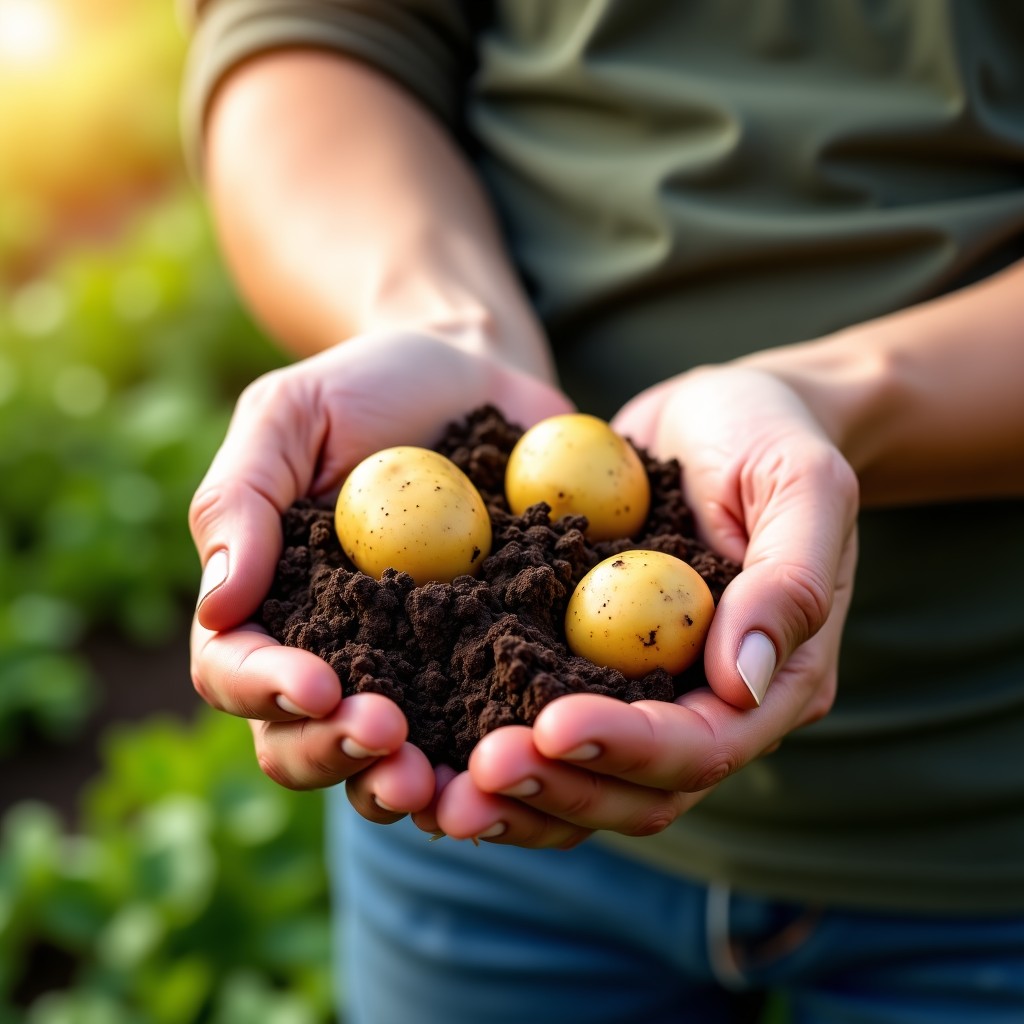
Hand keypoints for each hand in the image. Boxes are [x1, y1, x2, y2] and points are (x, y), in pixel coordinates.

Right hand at [189, 329, 571, 821]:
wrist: (475, 375)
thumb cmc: (370, 386)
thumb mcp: (292, 414)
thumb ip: (242, 500)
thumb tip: (218, 604)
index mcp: (271, 604)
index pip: (237, 669)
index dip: (266, 690)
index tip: (319, 686)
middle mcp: (338, 652)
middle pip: (307, 740)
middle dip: (339, 754)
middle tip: (389, 741)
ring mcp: (419, 666)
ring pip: (394, 758)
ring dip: (411, 782)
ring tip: (448, 784)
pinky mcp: (493, 660)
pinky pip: (490, 722)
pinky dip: (501, 751)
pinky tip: (530, 751)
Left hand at [429, 365, 857, 847]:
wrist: (719, 412)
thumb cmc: (769, 434)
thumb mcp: (801, 482)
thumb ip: (789, 579)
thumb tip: (745, 680)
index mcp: (774, 682)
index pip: (701, 744)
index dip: (628, 746)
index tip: (551, 724)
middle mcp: (708, 706)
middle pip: (635, 790)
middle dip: (557, 786)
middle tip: (474, 778)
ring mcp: (645, 689)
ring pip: (583, 776)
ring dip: (517, 793)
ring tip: (438, 789)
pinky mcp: (590, 662)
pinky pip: (540, 717)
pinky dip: (489, 737)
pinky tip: (425, 738)